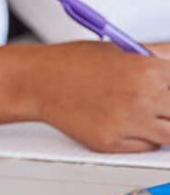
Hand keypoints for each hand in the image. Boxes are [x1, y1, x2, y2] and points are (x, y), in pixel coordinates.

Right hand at [30, 42, 169, 151]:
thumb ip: (160, 55)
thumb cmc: (75, 62)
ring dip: (165, 126)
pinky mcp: (113, 143)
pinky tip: (127, 122)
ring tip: (147, 114)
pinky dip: (144, 137)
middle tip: (160, 104)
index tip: (168, 88)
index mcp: (148, 70)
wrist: (38, 81)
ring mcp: (128, 123)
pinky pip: (147, 146)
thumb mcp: (122, 48)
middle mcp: (142, 98)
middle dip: (169, 108)